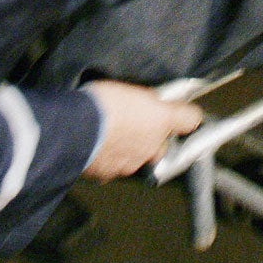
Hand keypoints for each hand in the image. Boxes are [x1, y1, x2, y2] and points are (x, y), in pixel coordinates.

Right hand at [81, 81, 201, 180]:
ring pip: (138, 158)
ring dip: (129, 148)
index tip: (182, 113)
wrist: (72, 129)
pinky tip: (96, 146)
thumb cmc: (101, 102)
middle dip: (152, 138)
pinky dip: (109, 159)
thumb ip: (146, 98)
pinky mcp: (109, 175)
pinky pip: (114, 167)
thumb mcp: (129, 87)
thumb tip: (151, 100)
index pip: (189, 119)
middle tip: (134, 123)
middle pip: (161, 144)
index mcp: (161, 120)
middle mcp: (152, 146)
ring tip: (110, 134)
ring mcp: (131, 163)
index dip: (185, 116)